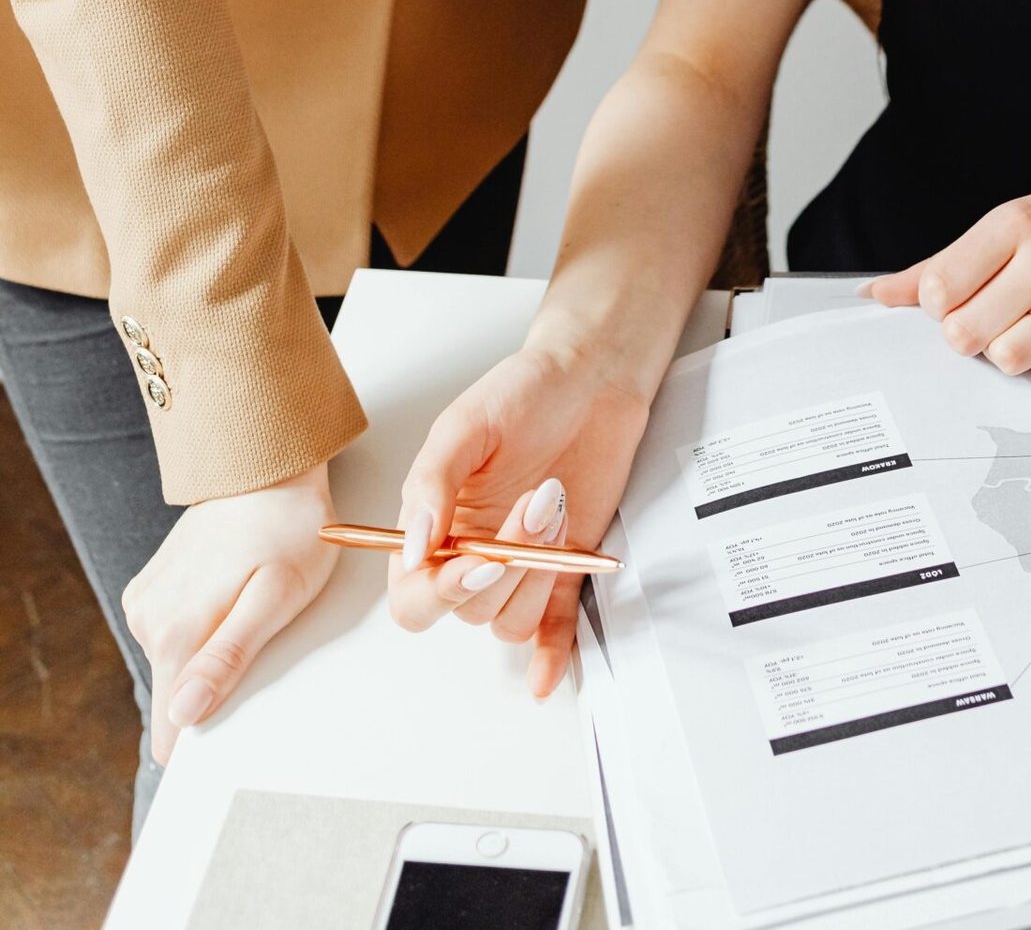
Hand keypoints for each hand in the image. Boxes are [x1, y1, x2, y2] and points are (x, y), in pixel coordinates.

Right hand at [122, 461, 336, 762]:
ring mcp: (145, 602)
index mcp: (175, 633)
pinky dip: (203, 624)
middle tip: (261, 640)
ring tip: (248, 606)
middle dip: (216, 686)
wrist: (268, 462)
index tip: (240, 729)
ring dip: (211, 650)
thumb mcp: (277, 596)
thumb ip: (228, 657)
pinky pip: (175, 631)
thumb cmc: (288, 528)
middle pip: (177, 695)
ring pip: (177, 662)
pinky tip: (229, 592)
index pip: (171, 730)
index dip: (206, 738)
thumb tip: (185, 714)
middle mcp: (147, 620)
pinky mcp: (152, 587)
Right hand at [387, 332, 649, 697]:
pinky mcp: (562, 570)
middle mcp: (470, 553)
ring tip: (555, 506)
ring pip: (509, 619)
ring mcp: (518, 567)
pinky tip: (544, 678)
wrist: (593, 377)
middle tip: (536, 505)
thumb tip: (412, 548)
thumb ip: (432, 485)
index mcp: (434, 524)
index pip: (413, 593)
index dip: (440, 590)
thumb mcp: (465, 425)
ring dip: (537, 576)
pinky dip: (548, 656)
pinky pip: (549, 629)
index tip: (478, 559)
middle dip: (506, 566)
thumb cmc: (524, 391)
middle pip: (468, 610)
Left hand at [864, 158, 1030, 379]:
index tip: (949, 294)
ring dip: (1003, 350)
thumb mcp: (1013, 216)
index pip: (940, 286)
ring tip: (1018, 323)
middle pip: (965, 332)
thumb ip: (945, 260)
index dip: (933, 301)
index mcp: (1017, 223)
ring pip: (1008, 359)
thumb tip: (879, 294)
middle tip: (981, 313)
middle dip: (962, 331)